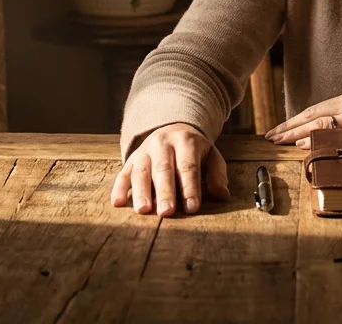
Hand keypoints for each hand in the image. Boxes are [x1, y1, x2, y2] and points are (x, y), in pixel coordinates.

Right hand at [110, 123, 229, 215]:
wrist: (171, 129)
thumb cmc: (194, 150)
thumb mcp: (211, 155)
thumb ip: (217, 173)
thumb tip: (223, 195)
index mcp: (185, 142)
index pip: (188, 166)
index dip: (190, 188)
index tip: (192, 207)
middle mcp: (162, 144)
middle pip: (163, 169)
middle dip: (165, 192)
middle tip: (167, 212)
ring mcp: (144, 151)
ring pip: (141, 171)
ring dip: (141, 191)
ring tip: (143, 210)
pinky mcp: (131, 160)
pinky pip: (123, 173)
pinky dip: (119, 188)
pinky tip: (118, 203)